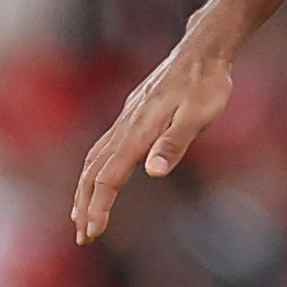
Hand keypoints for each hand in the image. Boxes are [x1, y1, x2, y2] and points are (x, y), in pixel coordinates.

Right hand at [71, 38, 235, 242]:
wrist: (201, 50)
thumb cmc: (206, 84)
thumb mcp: (198, 116)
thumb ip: (175, 143)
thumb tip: (153, 172)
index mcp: (139, 131)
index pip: (109, 177)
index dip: (99, 206)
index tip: (93, 232)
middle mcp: (126, 126)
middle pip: (92, 171)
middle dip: (84, 205)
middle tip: (83, 236)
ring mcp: (126, 119)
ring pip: (94, 158)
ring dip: (84, 189)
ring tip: (80, 214)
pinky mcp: (131, 113)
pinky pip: (103, 146)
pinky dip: (94, 168)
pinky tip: (98, 176)